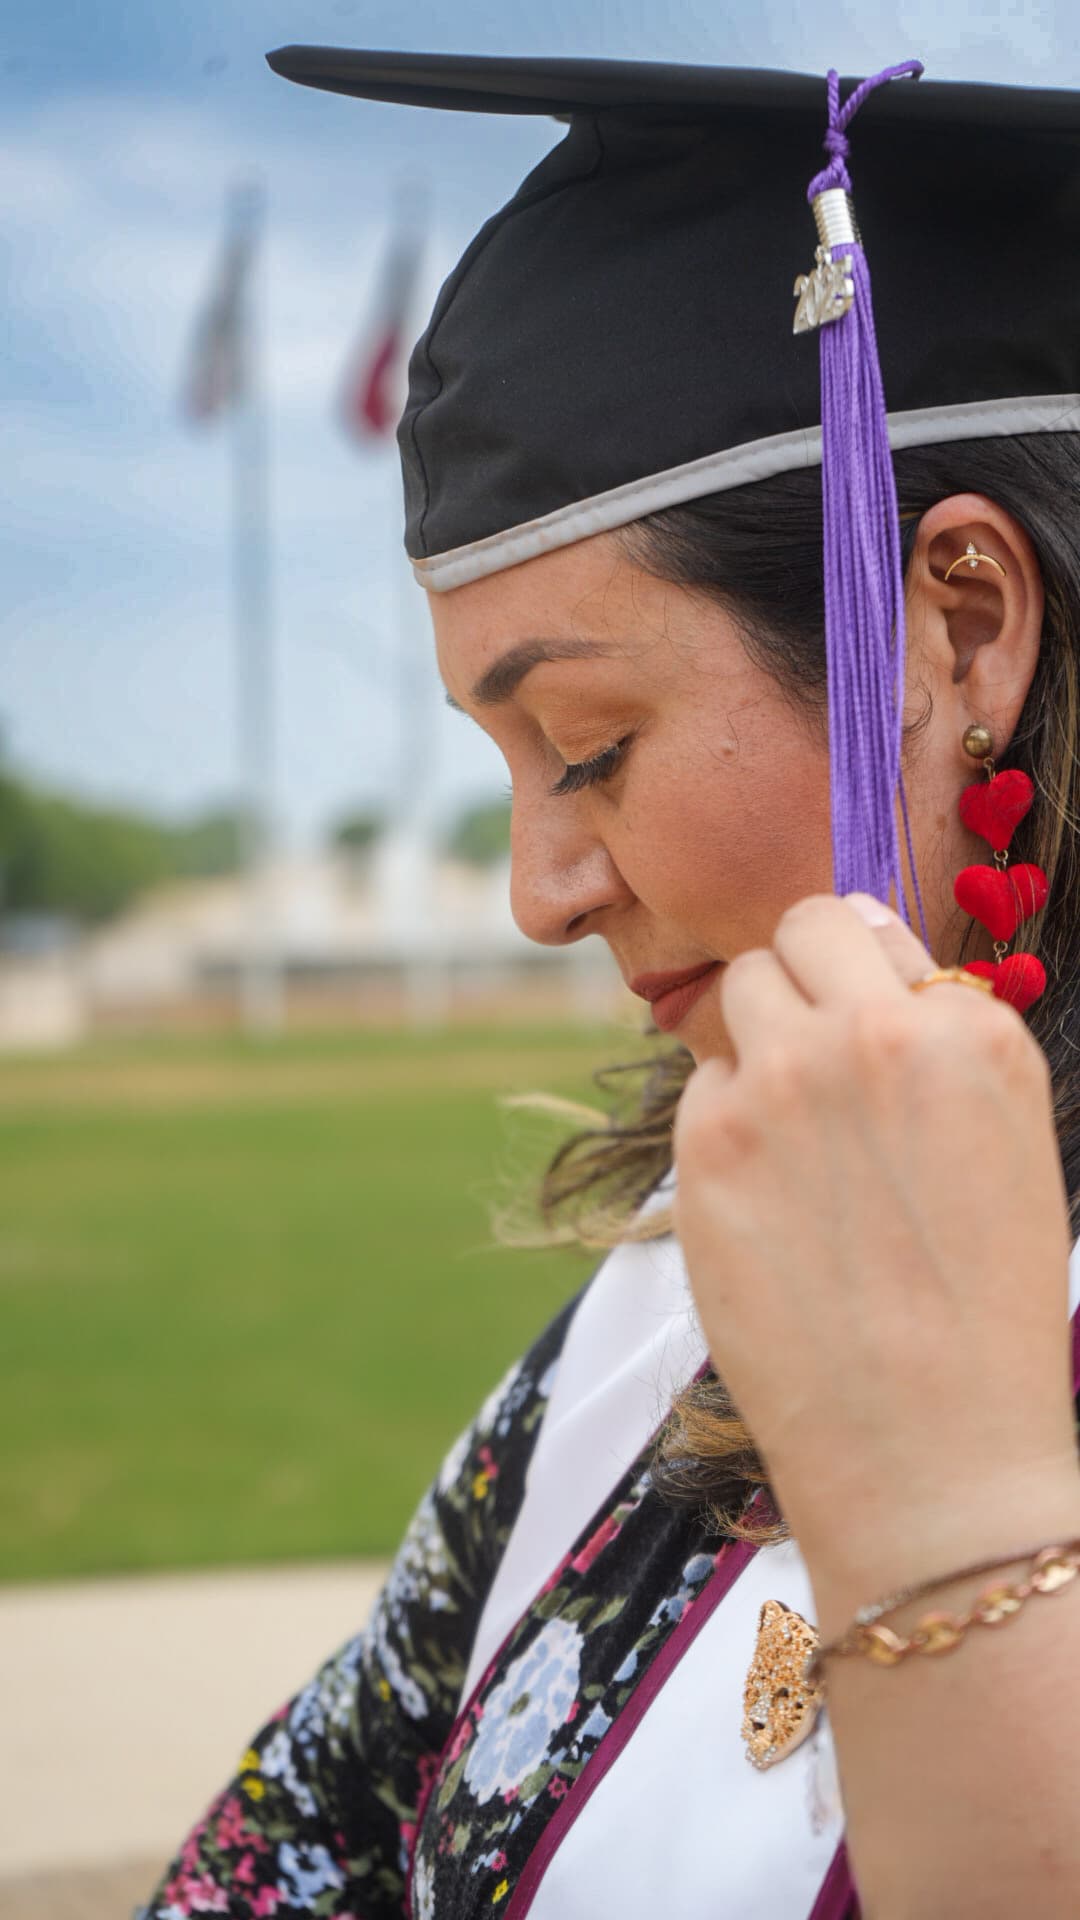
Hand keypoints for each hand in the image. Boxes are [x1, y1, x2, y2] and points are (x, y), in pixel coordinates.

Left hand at [672, 893, 1079, 1615]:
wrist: (931, 1451)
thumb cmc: (981, 1311)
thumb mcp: (1004, 1141)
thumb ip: (935, 1039)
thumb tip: (856, 946)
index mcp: (970, 1030)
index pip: (868, 926)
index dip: (853, 975)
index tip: (853, 1025)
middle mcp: (875, 1032)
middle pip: (793, 934)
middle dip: (795, 981)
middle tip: (807, 1063)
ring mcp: (783, 1081)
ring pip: (734, 993)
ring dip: (752, 1040)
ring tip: (789, 1137)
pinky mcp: (707, 1142)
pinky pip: (698, 1085)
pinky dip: (721, 1123)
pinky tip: (765, 1202)